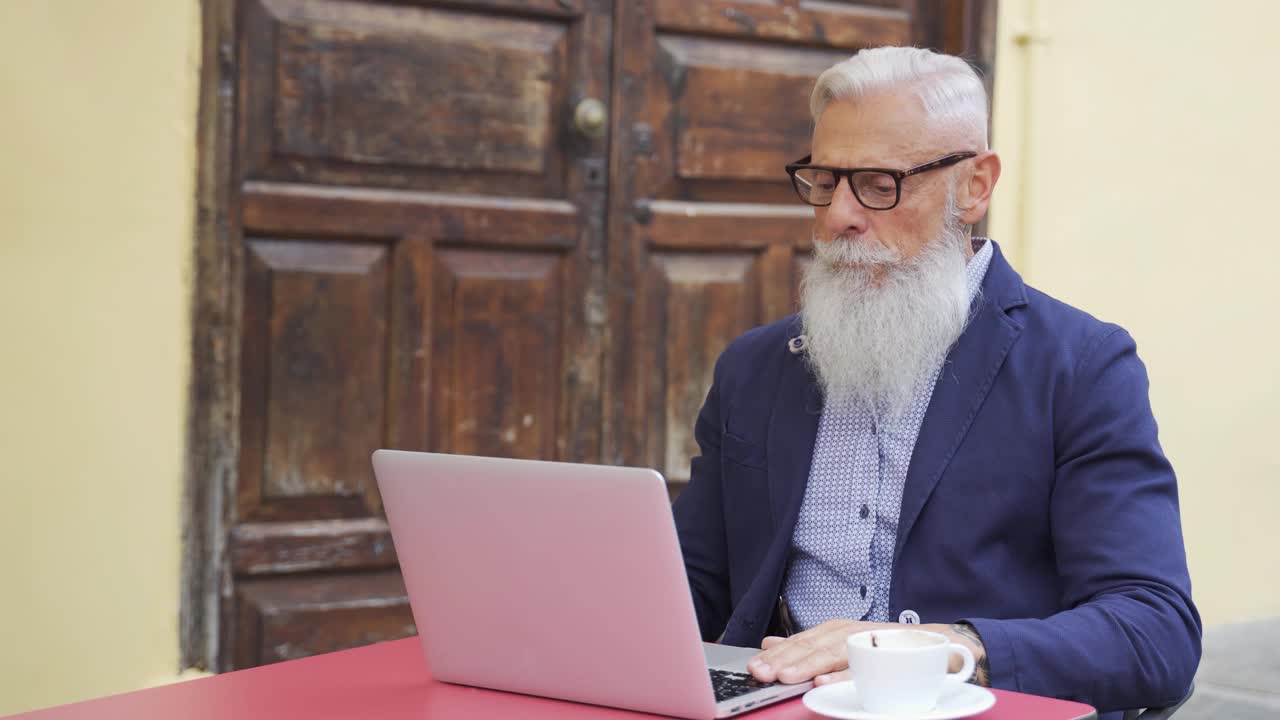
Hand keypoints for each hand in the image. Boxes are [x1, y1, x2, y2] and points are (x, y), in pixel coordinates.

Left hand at [746, 620, 988, 686]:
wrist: (939, 645)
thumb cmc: (884, 648)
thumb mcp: (840, 644)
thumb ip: (807, 646)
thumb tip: (768, 644)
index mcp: (836, 631)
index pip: (801, 642)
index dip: (777, 654)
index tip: (752, 666)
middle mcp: (851, 633)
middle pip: (813, 646)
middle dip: (785, 660)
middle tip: (761, 672)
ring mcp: (870, 643)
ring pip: (834, 654)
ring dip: (808, 666)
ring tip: (786, 677)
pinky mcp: (891, 657)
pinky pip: (865, 669)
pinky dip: (843, 676)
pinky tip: (824, 683)